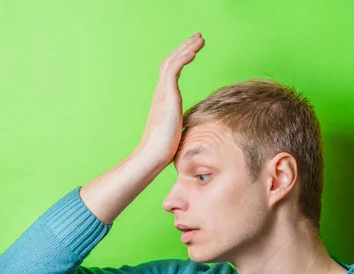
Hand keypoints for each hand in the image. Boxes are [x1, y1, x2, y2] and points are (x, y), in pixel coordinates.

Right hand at [137, 32, 204, 164]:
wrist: (153, 156)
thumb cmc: (164, 150)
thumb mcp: (178, 131)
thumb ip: (183, 124)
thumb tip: (194, 129)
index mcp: (163, 99)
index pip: (171, 72)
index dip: (182, 58)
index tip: (194, 50)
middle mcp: (161, 93)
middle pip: (171, 62)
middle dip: (185, 47)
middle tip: (198, 37)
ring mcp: (162, 94)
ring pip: (172, 62)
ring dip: (187, 48)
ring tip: (199, 39)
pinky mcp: (167, 96)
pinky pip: (174, 70)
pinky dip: (183, 58)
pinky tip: (194, 52)